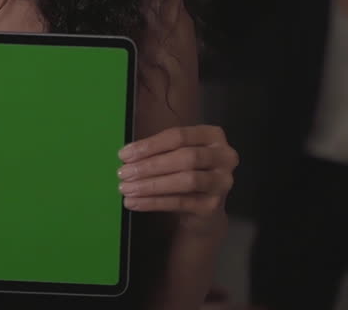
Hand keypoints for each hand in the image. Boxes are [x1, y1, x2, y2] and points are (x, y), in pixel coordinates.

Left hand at [117, 126, 237, 232]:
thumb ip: (158, 151)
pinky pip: (180, 202)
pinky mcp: (213, 205)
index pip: (178, 136)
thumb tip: (127, 156)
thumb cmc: (185, 174)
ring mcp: (222, 182)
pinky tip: (135, 203)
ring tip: (126, 189)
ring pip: (185, 180)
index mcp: (212, 136)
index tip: (124, 154)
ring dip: (151, 185)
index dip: (150, 145)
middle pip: (184, 158)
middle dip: (150, 166)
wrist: (203, 210)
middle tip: (123, 173)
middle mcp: (224, 157)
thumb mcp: (176, 156)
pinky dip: (154, 202)